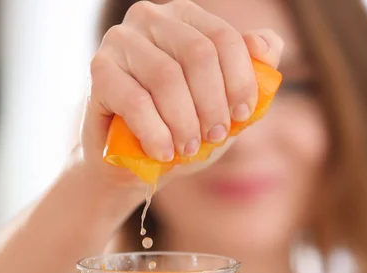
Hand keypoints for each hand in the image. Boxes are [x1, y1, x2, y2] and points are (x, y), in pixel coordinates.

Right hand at [79, 0, 283, 188]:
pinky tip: (164, 153)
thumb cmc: (181, 127)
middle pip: (198, 54)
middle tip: (215, 136)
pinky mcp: (98, 70)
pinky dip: (156, 133)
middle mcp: (151, 18)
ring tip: (189, 149)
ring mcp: (120, 40)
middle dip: (213, 103)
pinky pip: (135, 100)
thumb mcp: (225, 104)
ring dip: (184, 122)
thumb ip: (253, 73)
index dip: (240, 80)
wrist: (131, 160)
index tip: (242, 116)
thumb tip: (268, 46)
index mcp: (186, 18)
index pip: (224, 38)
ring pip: (166, 77)